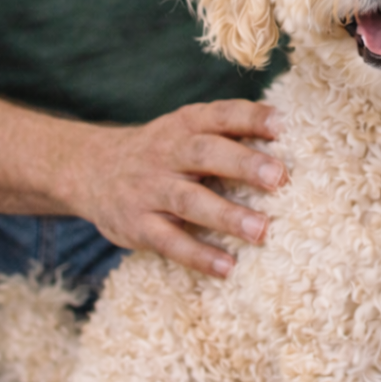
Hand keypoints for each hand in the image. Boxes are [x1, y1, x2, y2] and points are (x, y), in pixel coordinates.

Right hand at [64, 100, 285, 277]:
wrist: (90, 170)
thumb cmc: (163, 151)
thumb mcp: (186, 130)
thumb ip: (229, 130)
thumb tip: (290, 132)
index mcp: (185, 124)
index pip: (220, 114)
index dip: (251, 117)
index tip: (282, 125)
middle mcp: (166, 152)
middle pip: (205, 154)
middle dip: (243, 164)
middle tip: (279, 177)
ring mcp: (149, 189)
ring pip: (189, 201)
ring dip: (226, 215)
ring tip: (262, 231)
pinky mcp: (137, 225)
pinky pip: (169, 242)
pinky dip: (198, 256)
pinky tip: (227, 267)